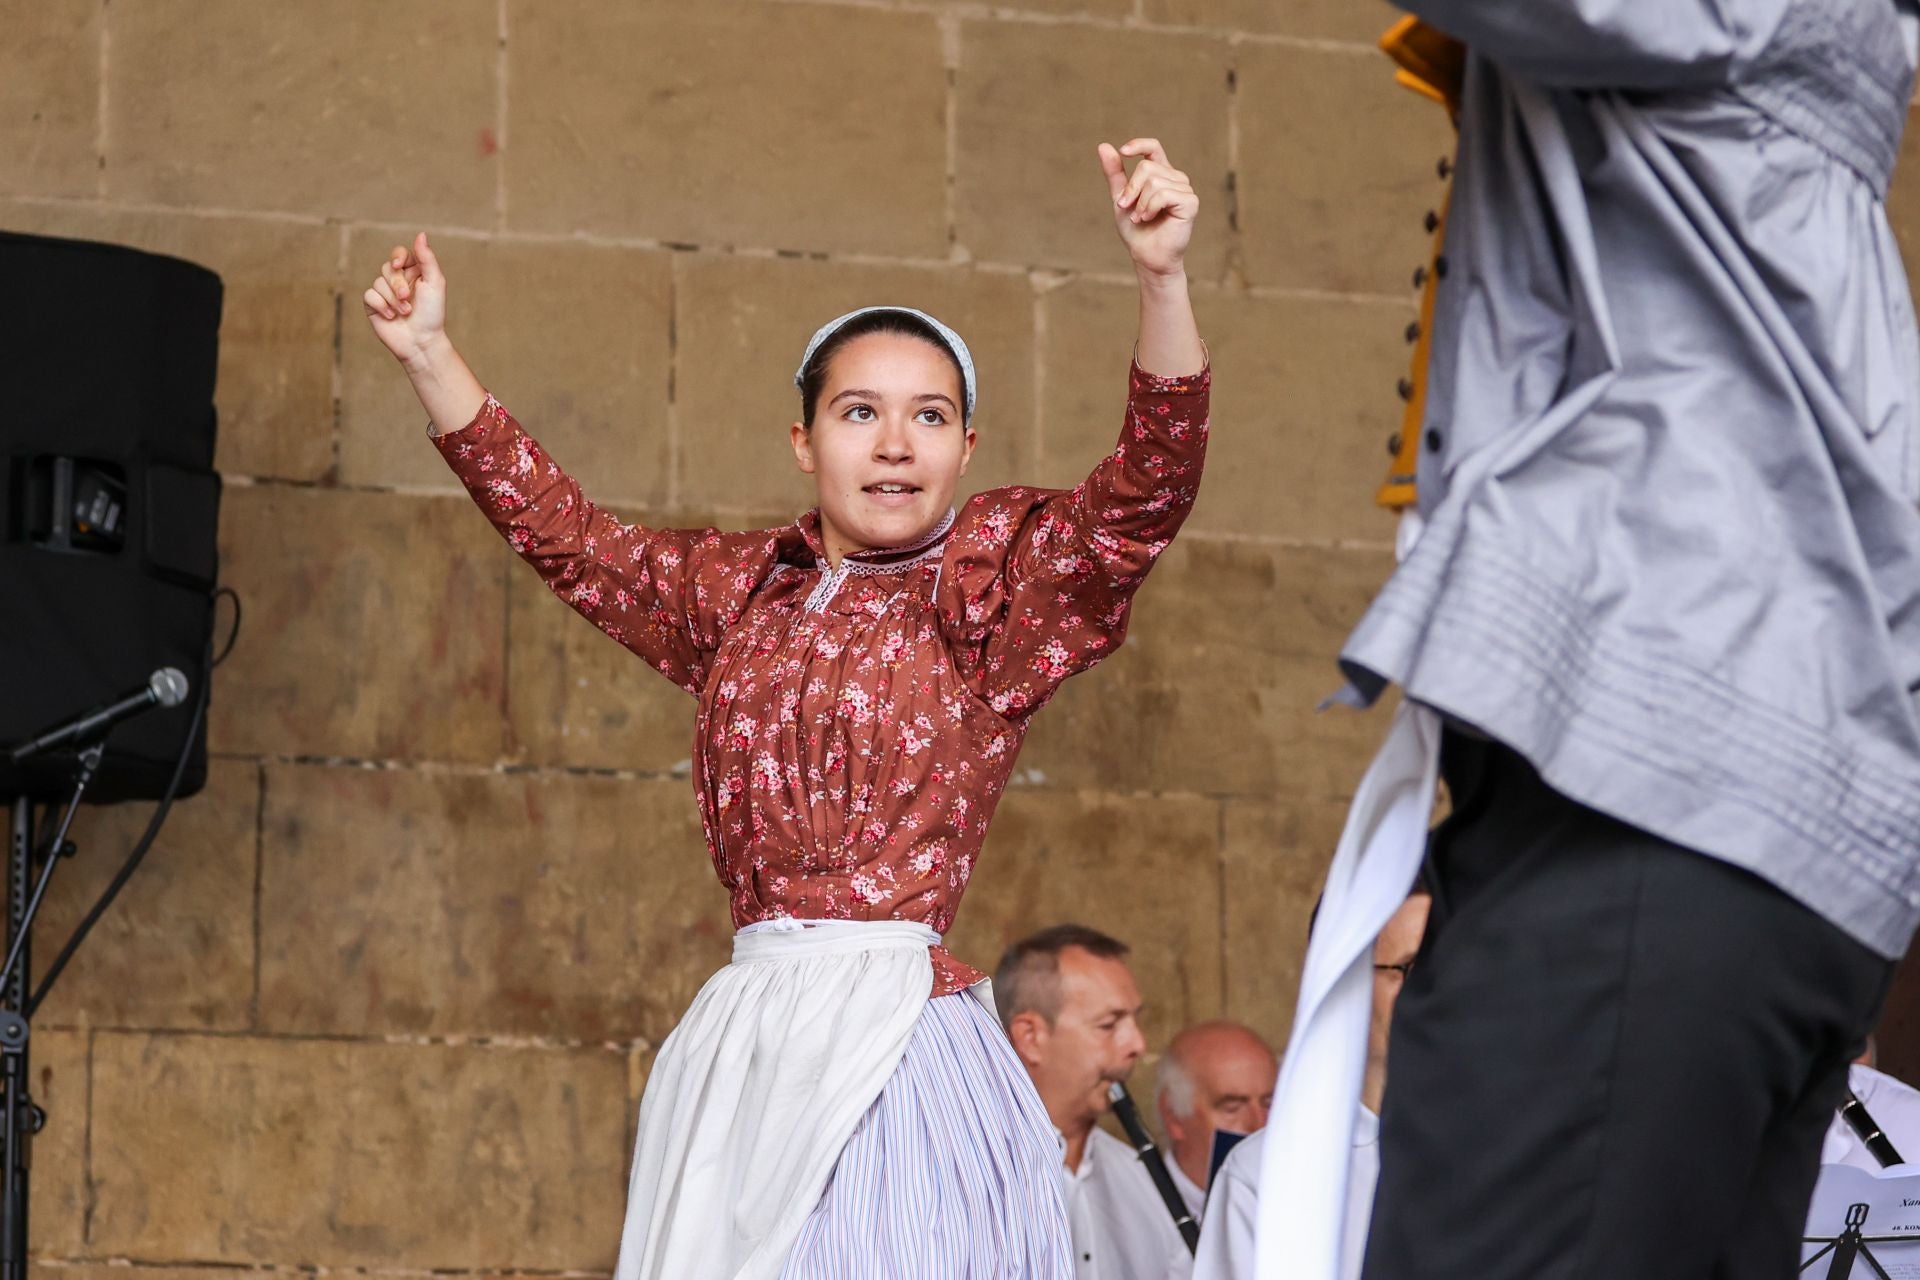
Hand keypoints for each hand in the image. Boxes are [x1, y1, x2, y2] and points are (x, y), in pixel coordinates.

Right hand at [363, 232, 447, 365]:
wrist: (421, 341)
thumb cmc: (432, 314)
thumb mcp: (435, 283)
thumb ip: (427, 258)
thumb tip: (421, 234)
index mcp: (414, 273)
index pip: (400, 254)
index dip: (398, 257)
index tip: (401, 266)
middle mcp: (398, 280)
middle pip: (387, 268)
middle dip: (397, 284)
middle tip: (408, 299)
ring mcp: (385, 293)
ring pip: (378, 282)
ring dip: (393, 299)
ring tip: (405, 312)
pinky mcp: (374, 305)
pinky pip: (369, 295)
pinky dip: (381, 305)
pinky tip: (391, 317)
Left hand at [1098, 139, 1197, 279]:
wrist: (1147, 256)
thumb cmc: (1136, 230)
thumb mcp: (1121, 197)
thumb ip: (1115, 173)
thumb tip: (1103, 145)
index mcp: (1161, 174)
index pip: (1153, 147)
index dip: (1139, 145)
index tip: (1123, 152)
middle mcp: (1175, 178)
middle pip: (1147, 166)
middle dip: (1131, 189)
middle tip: (1127, 208)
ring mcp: (1185, 189)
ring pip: (1154, 181)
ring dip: (1140, 203)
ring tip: (1140, 218)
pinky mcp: (1190, 202)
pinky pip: (1164, 194)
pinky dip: (1150, 208)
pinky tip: (1149, 218)